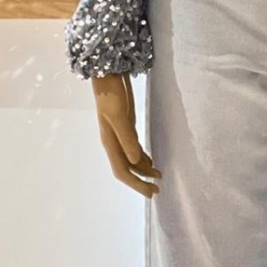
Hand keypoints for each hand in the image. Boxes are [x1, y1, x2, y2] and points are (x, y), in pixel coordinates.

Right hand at [91, 73, 161, 198]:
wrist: (108, 74)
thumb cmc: (110, 93)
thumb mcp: (119, 115)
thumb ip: (127, 137)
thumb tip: (135, 161)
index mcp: (110, 142)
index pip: (122, 171)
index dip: (136, 184)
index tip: (151, 192)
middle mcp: (114, 142)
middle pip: (127, 169)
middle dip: (142, 181)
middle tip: (158, 189)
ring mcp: (120, 135)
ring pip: (132, 159)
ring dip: (144, 170)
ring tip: (159, 176)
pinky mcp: (126, 126)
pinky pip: (134, 148)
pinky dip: (142, 157)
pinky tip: (151, 161)